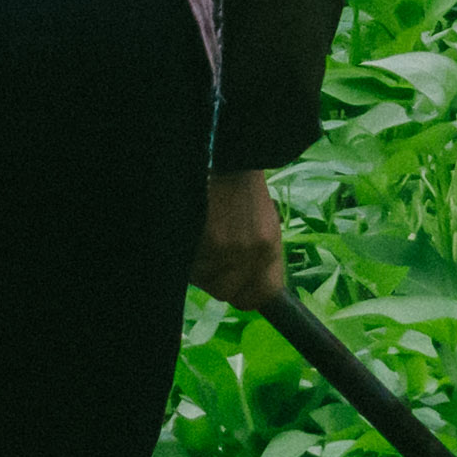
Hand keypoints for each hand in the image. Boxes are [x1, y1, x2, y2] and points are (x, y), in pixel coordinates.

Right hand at [195, 169, 287, 310]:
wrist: (230, 159)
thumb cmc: (244, 194)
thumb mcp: (264, 228)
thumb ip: (257, 262)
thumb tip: (246, 294)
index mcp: (270, 251)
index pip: (259, 297)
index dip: (243, 295)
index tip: (234, 287)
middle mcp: (254, 255)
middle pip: (225, 293)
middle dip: (214, 279)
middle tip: (210, 257)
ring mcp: (231, 249)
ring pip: (203, 278)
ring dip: (197, 264)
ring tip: (201, 238)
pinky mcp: (208, 241)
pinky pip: (190, 264)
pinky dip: (186, 252)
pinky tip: (193, 232)